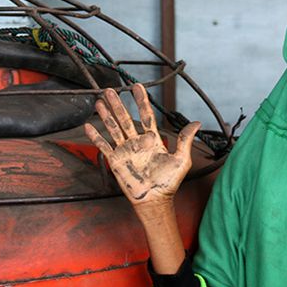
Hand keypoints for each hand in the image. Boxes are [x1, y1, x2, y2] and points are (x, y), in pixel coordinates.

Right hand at [84, 84, 200, 214]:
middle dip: (118, 104)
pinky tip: (89, 125)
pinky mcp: (116, 160)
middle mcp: (137, 142)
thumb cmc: (169, 182)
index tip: (136, 87)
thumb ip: (185, 140)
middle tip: (111, 90)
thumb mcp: (182, 159)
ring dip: (106, 115)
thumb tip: (197, 122)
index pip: (146, 115)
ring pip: (113, 128)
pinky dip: (96, 136)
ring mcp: (125, 150)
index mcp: (152, 139)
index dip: (141, 101)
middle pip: (126, 118)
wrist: (155, 199)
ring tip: (99, 101)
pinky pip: (104, 146)